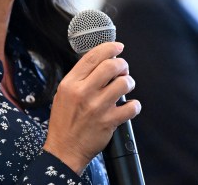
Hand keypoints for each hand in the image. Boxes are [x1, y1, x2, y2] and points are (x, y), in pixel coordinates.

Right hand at [44, 42, 140, 174]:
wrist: (64, 150)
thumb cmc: (64, 122)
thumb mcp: (63, 94)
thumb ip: (79, 77)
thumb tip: (99, 61)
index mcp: (70, 83)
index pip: (93, 57)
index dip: (109, 47)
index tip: (118, 47)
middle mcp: (83, 93)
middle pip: (111, 66)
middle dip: (122, 64)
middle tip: (123, 69)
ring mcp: (97, 107)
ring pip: (124, 83)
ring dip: (129, 82)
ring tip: (126, 86)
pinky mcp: (109, 122)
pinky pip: (132, 107)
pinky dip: (135, 105)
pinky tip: (130, 106)